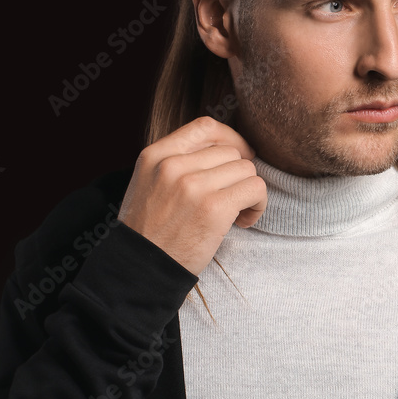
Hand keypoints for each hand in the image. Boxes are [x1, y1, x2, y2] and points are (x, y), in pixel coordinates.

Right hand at [117, 116, 267, 275]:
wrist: (140, 271)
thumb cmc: (150, 230)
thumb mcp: (149, 183)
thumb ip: (178, 161)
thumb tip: (227, 148)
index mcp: (155, 155)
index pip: (206, 127)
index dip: (231, 138)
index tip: (239, 155)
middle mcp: (173, 165)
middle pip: (231, 151)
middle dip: (237, 175)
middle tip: (230, 199)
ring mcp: (193, 186)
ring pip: (246, 169)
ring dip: (248, 191)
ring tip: (235, 213)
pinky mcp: (214, 208)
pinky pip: (255, 189)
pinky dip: (257, 205)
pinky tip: (242, 221)